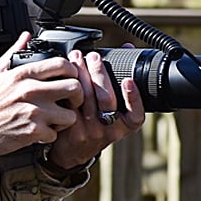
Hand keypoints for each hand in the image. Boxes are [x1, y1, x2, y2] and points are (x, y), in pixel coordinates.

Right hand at [0, 34, 85, 159]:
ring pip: (70, 115)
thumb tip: (25, 36)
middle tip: (70, 101)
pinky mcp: (31, 132)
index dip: (72, 71)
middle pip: (74, 87)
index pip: (62, 64)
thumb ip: (14, 52)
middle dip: (76, 96)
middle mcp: (30, 91)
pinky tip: (40, 131)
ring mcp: (32, 112)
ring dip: (65, 119)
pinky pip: (54, 134)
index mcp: (23, 74)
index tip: (69, 78)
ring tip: (55, 119)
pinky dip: (49, 136)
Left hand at [45, 50, 145, 168]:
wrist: (73, 152)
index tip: (129, 80)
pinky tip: (64, 73)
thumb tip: (126, 47)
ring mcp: (88, 130)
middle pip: (106, 100)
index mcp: (124, 126)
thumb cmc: (98, 124)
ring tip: (77, 57)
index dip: (134, 98)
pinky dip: (67, 86)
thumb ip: (122, 83)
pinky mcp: (70, 128)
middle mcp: (108, 129)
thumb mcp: (116, 112)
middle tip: (94, 57)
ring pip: (85, 98)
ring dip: (81, 74)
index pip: (135, 115)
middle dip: (99, 74)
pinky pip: (69, 104)